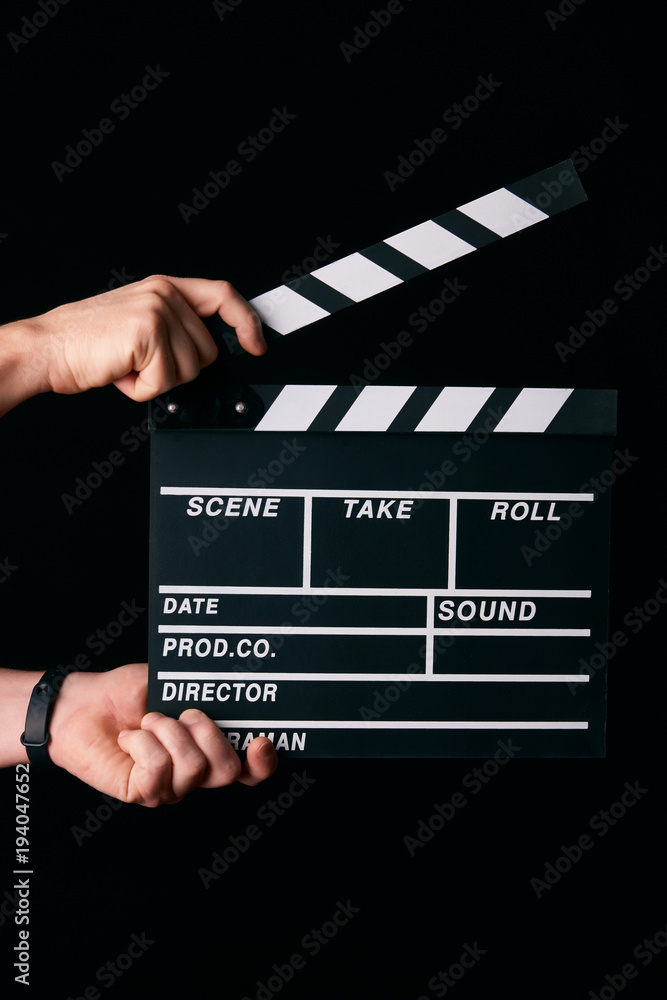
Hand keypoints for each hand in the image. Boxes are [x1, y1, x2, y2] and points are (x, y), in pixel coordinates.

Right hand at [1, 274, 265, 413]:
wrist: (47, 347)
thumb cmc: (87, 342)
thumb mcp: (137, 322)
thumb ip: (174, 325)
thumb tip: (207, 350)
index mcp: (165, 288)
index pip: (223, 295)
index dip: (246, 321)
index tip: (257, 344)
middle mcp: (164, 294)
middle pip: (208, 350)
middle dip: (179, 369)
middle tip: (142, 363)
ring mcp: (157, 312)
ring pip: (190, 369)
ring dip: (158, 381)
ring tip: (127, 366)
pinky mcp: (148, 334)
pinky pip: (165, 381)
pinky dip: (142, 389)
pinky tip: (121, 373)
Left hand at [48, 663, 277, 805]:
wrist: (82, 703)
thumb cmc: (127, 691)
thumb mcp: (174, 684)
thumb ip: (203, 692)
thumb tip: (230, 690)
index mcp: (210, 746)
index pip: (250, 770)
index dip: (264, 762)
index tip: (260, 740)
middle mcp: (195, 771)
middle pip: (230, 772)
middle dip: (211, 735)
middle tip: (187, 712)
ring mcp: (170, 786)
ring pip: (194, 767)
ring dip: (168, 731)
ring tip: (148, 720)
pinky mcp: (143, 792)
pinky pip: (158, 771)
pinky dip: (143, 743)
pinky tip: (130, 737)